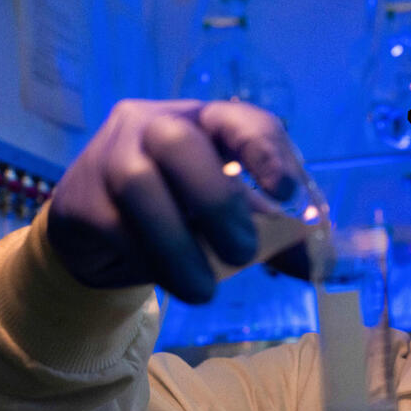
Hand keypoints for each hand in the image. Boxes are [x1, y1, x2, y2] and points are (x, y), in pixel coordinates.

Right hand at [47, 99, 306, 302]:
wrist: (106, 237)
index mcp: (207, 123)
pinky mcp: (81, 198)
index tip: (286, 192)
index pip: (239, 119)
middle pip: (179, 141)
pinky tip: (167, 278)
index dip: (265, 151)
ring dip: (178, 246)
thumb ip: (280, 237)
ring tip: (204, 290)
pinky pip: (114, 225)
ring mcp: (112, 156)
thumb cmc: (187, 217)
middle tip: (244, 252)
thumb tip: (329, 265)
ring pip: (139, 185)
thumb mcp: (236, 219)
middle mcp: (155, 126)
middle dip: (216, 200)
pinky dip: (147, 259)